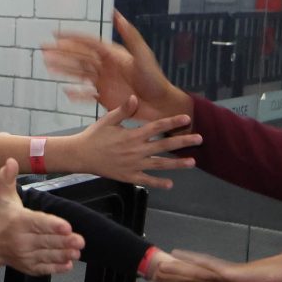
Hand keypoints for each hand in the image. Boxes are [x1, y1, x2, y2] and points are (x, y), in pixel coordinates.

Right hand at [0, 160, 83, 274]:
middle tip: (80, 240)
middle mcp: (21, 239)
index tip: (66, 227)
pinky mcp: (28, 267)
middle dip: (64, 241)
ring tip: (76, 252)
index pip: (37, 223)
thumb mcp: (3, 197)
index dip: (52, 225)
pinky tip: (67, 265)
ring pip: (47, 255)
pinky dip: (56, 268)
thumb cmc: (1, 218)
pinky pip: (43, 268)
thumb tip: (11, 160)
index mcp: (18, 221)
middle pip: (45, 240)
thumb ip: (7, 179)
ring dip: (63, 254)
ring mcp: (24, 255)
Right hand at [42, 11, 191, 121]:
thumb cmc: (154, 79)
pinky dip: (76, 93)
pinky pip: (86, 94)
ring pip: (78, 73)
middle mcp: (106, 66)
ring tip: (47, 65)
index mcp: (113, 54)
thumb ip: (129, 36)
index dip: (72, 38)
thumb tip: (116, 14)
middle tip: (44, 48)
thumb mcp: (143, 55)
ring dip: (63, 69)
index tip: (56, 33)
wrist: (161, 105)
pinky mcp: (105, 97)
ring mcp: (104, 82)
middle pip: (79, 57)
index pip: (88, 43)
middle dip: (61, 52)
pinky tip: (65, 91)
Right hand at [58, 96, 201, 187]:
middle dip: (183, 142)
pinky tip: (171, 184)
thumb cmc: (94, 136)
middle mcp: (136, 150)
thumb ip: (124, 110)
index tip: (186, 118)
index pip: (157, 127)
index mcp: (133, 135)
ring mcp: (134, 165)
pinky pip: (146, 180)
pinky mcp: (128, 176)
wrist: (80, 155)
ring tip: (193, 162)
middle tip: (200, 139)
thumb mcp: (108, 120)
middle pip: (165, 146)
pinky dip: (158, 183)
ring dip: (177, 164)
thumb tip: (135, 98)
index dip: (173, 122)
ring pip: (160, 164)